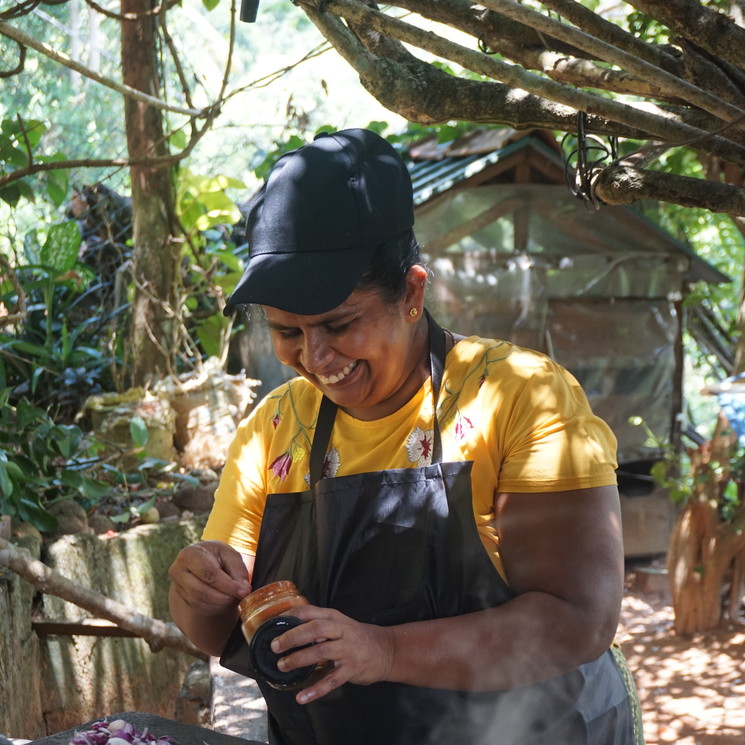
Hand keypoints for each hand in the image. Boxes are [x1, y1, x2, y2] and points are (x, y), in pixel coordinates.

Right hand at [168, 540, 249, 615]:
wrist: (202, 561)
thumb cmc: (217, 556)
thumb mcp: (230, 555)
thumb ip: (238, 569)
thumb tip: (244, 589)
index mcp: (190, 554)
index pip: (208, 573)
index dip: (227, 585)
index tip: (244, 591)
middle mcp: (178, 570)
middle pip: (200, 591)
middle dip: (224, 597)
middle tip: (241, 597)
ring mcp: (178, 586)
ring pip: (199, 602)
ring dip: (220, 604)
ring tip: (235, 598)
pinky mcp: (182, 598)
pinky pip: (199, 607)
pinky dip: (215, 607)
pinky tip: (226, 602)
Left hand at [269, 605, 394, 704]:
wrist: (386, 649)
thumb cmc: (357, 636)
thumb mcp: (340, 624)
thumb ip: (318, 625)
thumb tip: (288, 631)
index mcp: (335, 617)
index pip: (310, 611)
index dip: (290, 616)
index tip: (273, 623)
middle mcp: (341, 630)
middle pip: (315, 629)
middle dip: (293, 636)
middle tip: (275, 645)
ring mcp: (348, 649)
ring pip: (322, 652)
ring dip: (300, 659)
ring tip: (282, 666)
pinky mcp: (352, 669)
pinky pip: (332, 680)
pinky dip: (316, 689)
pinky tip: (302, 697)